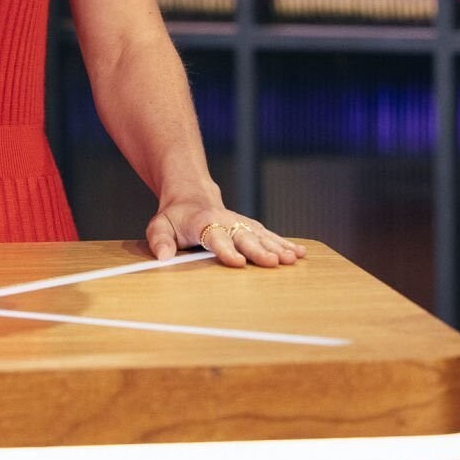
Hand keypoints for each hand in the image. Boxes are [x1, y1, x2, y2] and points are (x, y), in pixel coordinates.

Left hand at [145, 198, 306, 267]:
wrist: (192, 196)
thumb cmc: (175, 217)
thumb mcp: (159, 226)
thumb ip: (159, 240)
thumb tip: (163, 256)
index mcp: (203, 222)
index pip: (215, 236)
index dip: (226, 250)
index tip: (237, 262)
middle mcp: (226, 221)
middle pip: (244, 236)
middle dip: (259, 250)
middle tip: (273, 263)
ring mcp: (240, 223)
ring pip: (261, 235)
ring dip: (277, 247)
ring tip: (292, 259)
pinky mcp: (250, 227)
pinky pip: (269, 235)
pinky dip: (285, 244)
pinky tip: (299, 253)